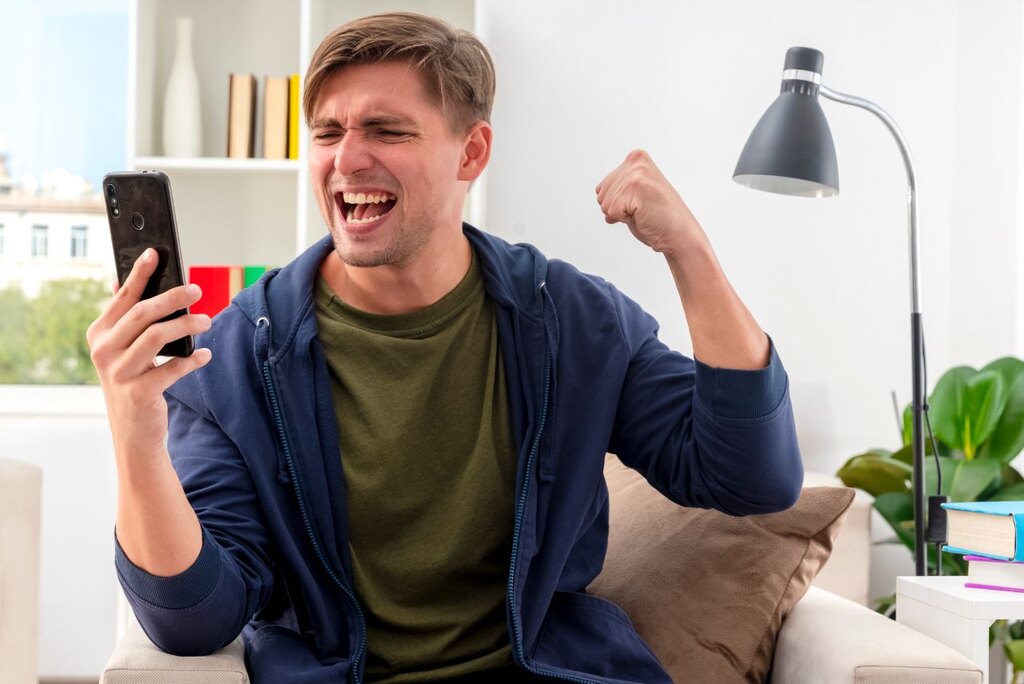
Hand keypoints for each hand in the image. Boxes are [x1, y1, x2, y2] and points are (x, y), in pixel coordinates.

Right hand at [87, 248, 212, 459]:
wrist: (133, 432)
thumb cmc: (134, 381)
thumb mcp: (123, 349)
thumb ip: (127, 318)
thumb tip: (124, 279)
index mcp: (99, 334)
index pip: (123, 297)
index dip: (139, 274)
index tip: (155, 253)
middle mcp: (103, 351)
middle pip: (143, 314)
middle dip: (172, 298)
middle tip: (197, 290)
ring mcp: (119, 373)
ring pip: (157, 337)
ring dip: (186, 326)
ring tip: (206, 322)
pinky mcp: (139, 393)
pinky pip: (172, 368)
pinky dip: (192, 360)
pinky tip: (205, 355)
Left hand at [595, 150, 703, 254]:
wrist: (679, 234)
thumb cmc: (658, 218)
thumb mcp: (634, 195)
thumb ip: (618, 189)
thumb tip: (599, 193)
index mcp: (636, 159)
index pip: (602, 187)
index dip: (617, 203)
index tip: (639, 204)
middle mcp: (636, 161)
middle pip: (601, 194)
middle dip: (617, 208)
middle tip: (641, 210)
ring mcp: (636, 173)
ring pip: (605, 203)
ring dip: (622, 214)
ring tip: (643, 212)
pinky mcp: (636, 188)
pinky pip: (611, 211)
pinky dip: (624, 220)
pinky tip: (643, 216)